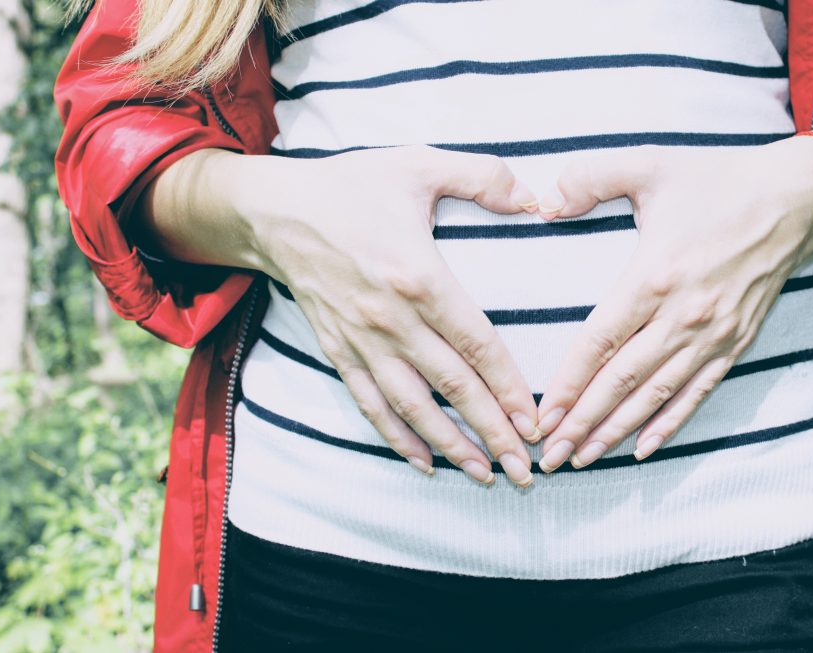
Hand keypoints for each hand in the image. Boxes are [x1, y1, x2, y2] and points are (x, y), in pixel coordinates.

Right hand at [239, 146, 542, 486]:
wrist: (275, 211)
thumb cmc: (353, 187)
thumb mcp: (419, 164)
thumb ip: (483, 176)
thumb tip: (536, 197)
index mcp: (419, 277)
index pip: (476, 343)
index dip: (507, 386)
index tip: (535, 420)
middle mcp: (391, 320)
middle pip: (452, 387)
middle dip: (491, 432)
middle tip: (525, 470)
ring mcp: (362, 341)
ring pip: (412, 406)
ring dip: (450, 446)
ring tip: (485, 476)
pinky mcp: (339, 352)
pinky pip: (371, 404)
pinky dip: (396, 438)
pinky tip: (424, 464)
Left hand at [533, 139, 812, 471]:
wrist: (795, 198)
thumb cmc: (717, 181)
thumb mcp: (650, 164)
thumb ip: (591, 178)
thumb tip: (542, 202)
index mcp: (655, 276)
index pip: (600, 342)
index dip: (569, 383)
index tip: (542, 415)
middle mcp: (683, 315)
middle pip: (622, 380)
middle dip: (583, 422)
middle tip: (549, 455)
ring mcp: (713, 335)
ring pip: (656, 395)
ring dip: (617, 431)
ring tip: (583, 458)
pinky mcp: (736, 343)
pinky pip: (697, 393)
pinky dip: (669, 424)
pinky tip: (643, 449)